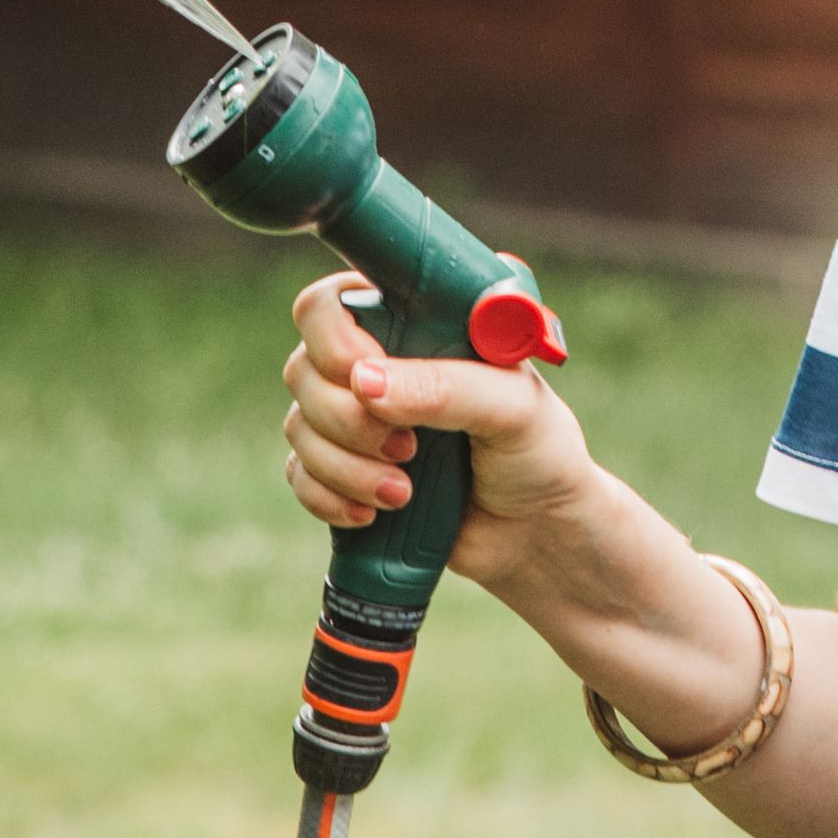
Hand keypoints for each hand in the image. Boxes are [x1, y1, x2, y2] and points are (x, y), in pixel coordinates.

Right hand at [281, 271, 613, 581]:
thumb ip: (446, 388)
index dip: (334, 339)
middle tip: (407, 448)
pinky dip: (328, 498)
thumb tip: (365, 382)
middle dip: (346, 418)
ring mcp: (356, 421)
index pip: (333, 303)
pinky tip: (372, 513)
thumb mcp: (512, 409)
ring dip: (344, 466)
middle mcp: (378, 366)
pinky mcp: (345, 474)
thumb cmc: (539, 453)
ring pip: (299, 427)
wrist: (539, 533)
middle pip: (304, 368)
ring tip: (404, 493)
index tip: (369, 374)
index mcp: (415, 327)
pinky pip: (299, 477)